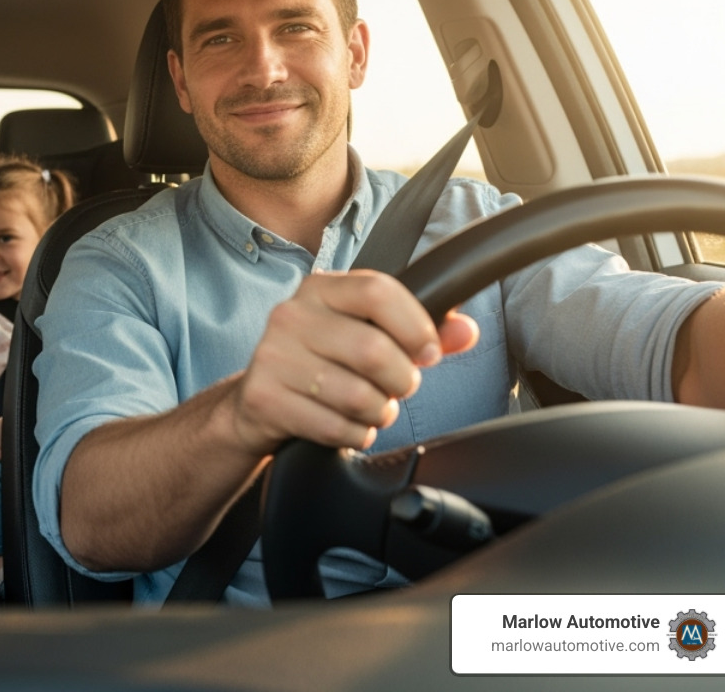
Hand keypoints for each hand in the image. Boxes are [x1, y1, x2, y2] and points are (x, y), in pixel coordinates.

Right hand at [227, 270, 478, 456]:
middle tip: (396, 388)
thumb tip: (465, 330)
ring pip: (358, 395)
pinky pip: (335, 427)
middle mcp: (290, 315)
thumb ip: (418, 331)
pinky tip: (346, 424)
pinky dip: (354, 434)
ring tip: (371, 408)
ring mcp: (272, 357)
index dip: (416, 327)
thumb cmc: (324, 363)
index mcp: (319, 289)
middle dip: (400, 380)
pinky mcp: (265, 398)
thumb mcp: (366, 335)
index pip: (378, 292)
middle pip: (373, 350)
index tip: (427, 353)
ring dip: (379, 412)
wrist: (259, 401)